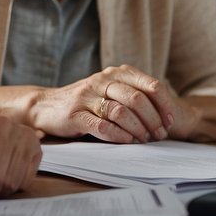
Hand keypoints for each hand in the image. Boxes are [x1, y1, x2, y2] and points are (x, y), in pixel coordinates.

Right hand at [30, 65, 198, 142]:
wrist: (45, 106)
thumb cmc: (84, 101)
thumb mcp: (109, 90)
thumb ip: (132, 95)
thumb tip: (163, 114)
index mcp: (116, 73)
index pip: (150, 85)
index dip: (164, 105)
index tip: (170, 122)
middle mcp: (102, 81)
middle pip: (138, 99)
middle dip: (153, 120)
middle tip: (158, 136)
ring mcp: (87, 97)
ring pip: (121, 112)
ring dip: (138, 130)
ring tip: (143, 140)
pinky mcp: (75, 115)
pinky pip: (102, 126)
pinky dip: (118, 136)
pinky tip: (127, 142)